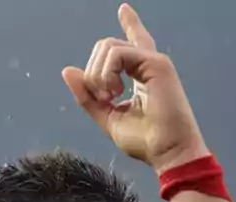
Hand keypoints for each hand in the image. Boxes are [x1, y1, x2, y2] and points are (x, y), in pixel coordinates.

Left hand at [62, 4, 209, 172]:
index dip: (130, 23)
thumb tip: (68, 71)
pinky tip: (114, 92)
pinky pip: (117, 53)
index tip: (123, 8)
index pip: (132, 44)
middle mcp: (148, 64)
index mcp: (140, 76)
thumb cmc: (145, 141)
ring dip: (98, 74)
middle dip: (92, 72)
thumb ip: (88, 96)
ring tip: (109, 96)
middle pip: (106, 46)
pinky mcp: (156, 63)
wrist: (168, 153)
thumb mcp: (107, 117)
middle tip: (102, 98)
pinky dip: (106, 73)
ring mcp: (153, 61)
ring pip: (108, 47)